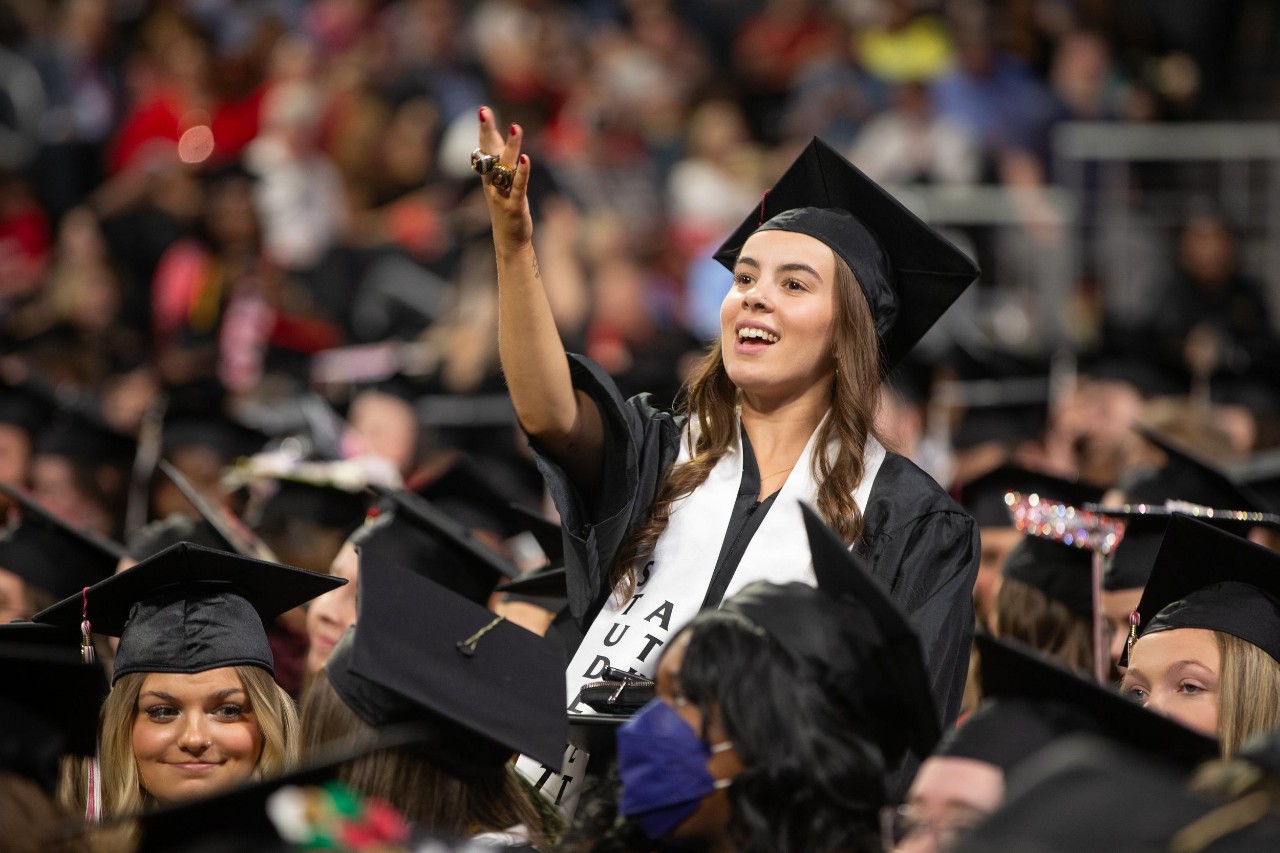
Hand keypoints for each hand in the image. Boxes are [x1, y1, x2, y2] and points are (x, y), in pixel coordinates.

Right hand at [477, 105, 532, 252]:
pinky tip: (525, 158)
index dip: (485, 129)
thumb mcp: (501, 183)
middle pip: (489, 153)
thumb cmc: (506, 208)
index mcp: (489, 175)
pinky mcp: (514, 205)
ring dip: (510, 147)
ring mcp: (502, 194)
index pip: (485, 148)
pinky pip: (518, 186)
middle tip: (483, 111)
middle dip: (487, 131)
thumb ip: (500, 161)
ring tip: (515, 127)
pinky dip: (522, 172)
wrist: (509, 240)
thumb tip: (501, 138)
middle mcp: (492, 182)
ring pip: (505, 167)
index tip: (482, 109)